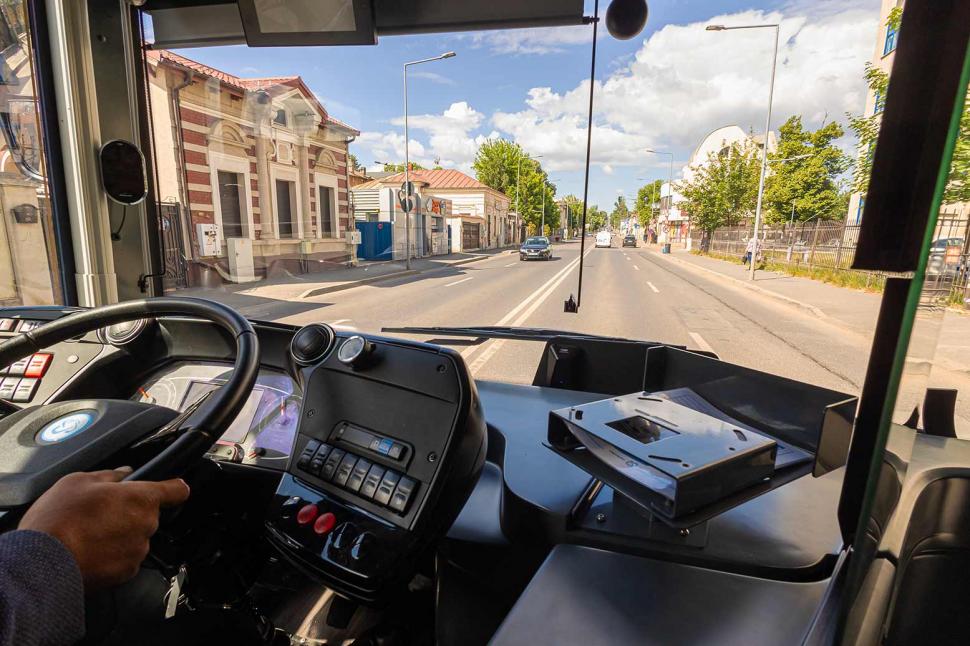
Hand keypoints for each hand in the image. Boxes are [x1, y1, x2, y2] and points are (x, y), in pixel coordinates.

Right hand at [18, 467, 190, 590]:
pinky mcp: (126, 572)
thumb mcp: (78, 481)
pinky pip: (125, 558)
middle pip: (148, 514)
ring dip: (120, 535)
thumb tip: (123, 473)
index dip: (174, 488)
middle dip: (130, 513)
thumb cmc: (59, 519)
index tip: (174, 488)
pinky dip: (112, 556)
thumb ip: (109, 475)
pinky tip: (90, 551)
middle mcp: (146, 524)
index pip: (176, 490)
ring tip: (89, 534)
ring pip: (136, 537)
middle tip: (101, 513)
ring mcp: (138, 550)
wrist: (43, 564)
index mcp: (141, 498)